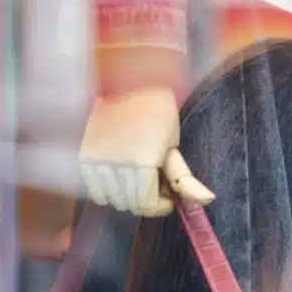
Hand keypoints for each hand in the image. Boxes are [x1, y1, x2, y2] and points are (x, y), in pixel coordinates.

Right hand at [78, 87, 213, 215]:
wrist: (127, 86)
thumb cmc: (157, 116)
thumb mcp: (174, 148)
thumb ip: (185, 180)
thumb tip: (207, 201)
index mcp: (141, 164)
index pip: (147, 204)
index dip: (161, 205)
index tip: (169, 195)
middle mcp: (115, 165)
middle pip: (130, 204)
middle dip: (146, 199)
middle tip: (155, 181)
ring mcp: (96, 161)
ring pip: (111, 199)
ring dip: (126, 196)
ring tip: (138, 177)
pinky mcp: (84, 157)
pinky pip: (94, 190)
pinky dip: (107, 190)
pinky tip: (120, 176)